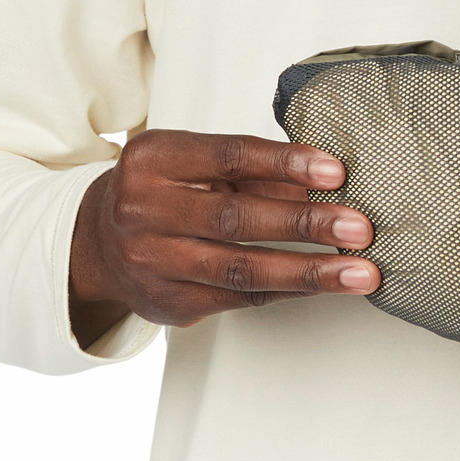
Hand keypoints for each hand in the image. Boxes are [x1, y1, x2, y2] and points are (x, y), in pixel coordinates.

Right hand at [69, 129, 381, 331]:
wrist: (99, 247)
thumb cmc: (163, 195)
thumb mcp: (194, 166)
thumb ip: (252, 171)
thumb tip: (328, 181)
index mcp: (153, 161)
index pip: (227, 157)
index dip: (284, 164)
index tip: (335, 172)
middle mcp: (145, 212)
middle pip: (236, 218)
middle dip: (305, 224)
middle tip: (359, 227)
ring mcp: (153, 263)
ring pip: (242, 269)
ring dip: (311, 272)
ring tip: (360, 273)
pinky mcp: (171, 303)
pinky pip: (242, 299)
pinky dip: (290, 290)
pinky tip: (327, 285)